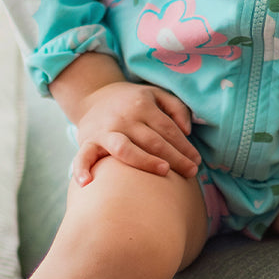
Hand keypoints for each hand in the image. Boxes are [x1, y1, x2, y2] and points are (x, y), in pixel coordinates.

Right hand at [69, 79, 200, 185]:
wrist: (93, 95)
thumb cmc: (132, 101)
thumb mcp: (156, 94)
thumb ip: (176, 107)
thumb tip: (187, 130)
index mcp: (143, 106)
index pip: (168, 129)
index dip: (185, 146)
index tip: (196, 161)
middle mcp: (125, 118)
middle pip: (153, 141)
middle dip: (175, 158)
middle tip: (191, 172)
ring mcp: (105, 131)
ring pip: (125, 149)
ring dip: (144, 161)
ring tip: (164, 172)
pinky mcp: (88, 141)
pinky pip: (83, 156)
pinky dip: (82, 169)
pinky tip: (88, 184)